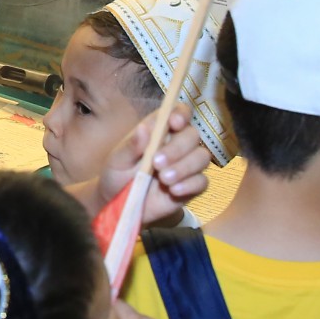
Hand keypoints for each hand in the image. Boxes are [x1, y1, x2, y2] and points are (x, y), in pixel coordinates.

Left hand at [93, 105, 211, 226]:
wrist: (118, 205)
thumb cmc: (117, 175)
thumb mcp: (118, 160)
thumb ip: (131, 146)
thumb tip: (143, 129)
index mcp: (159, 131)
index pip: (179, 113)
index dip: (181, 114)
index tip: (174, 123)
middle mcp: (177, 144)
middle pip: (192, 136)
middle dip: (177, 148)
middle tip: (157, 163)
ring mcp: (187, 166)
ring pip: (201, 157)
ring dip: (185, 167)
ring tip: (164, 179)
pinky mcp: (191, 186)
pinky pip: (202, 182)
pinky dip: (190, 184)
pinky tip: (173, 190)